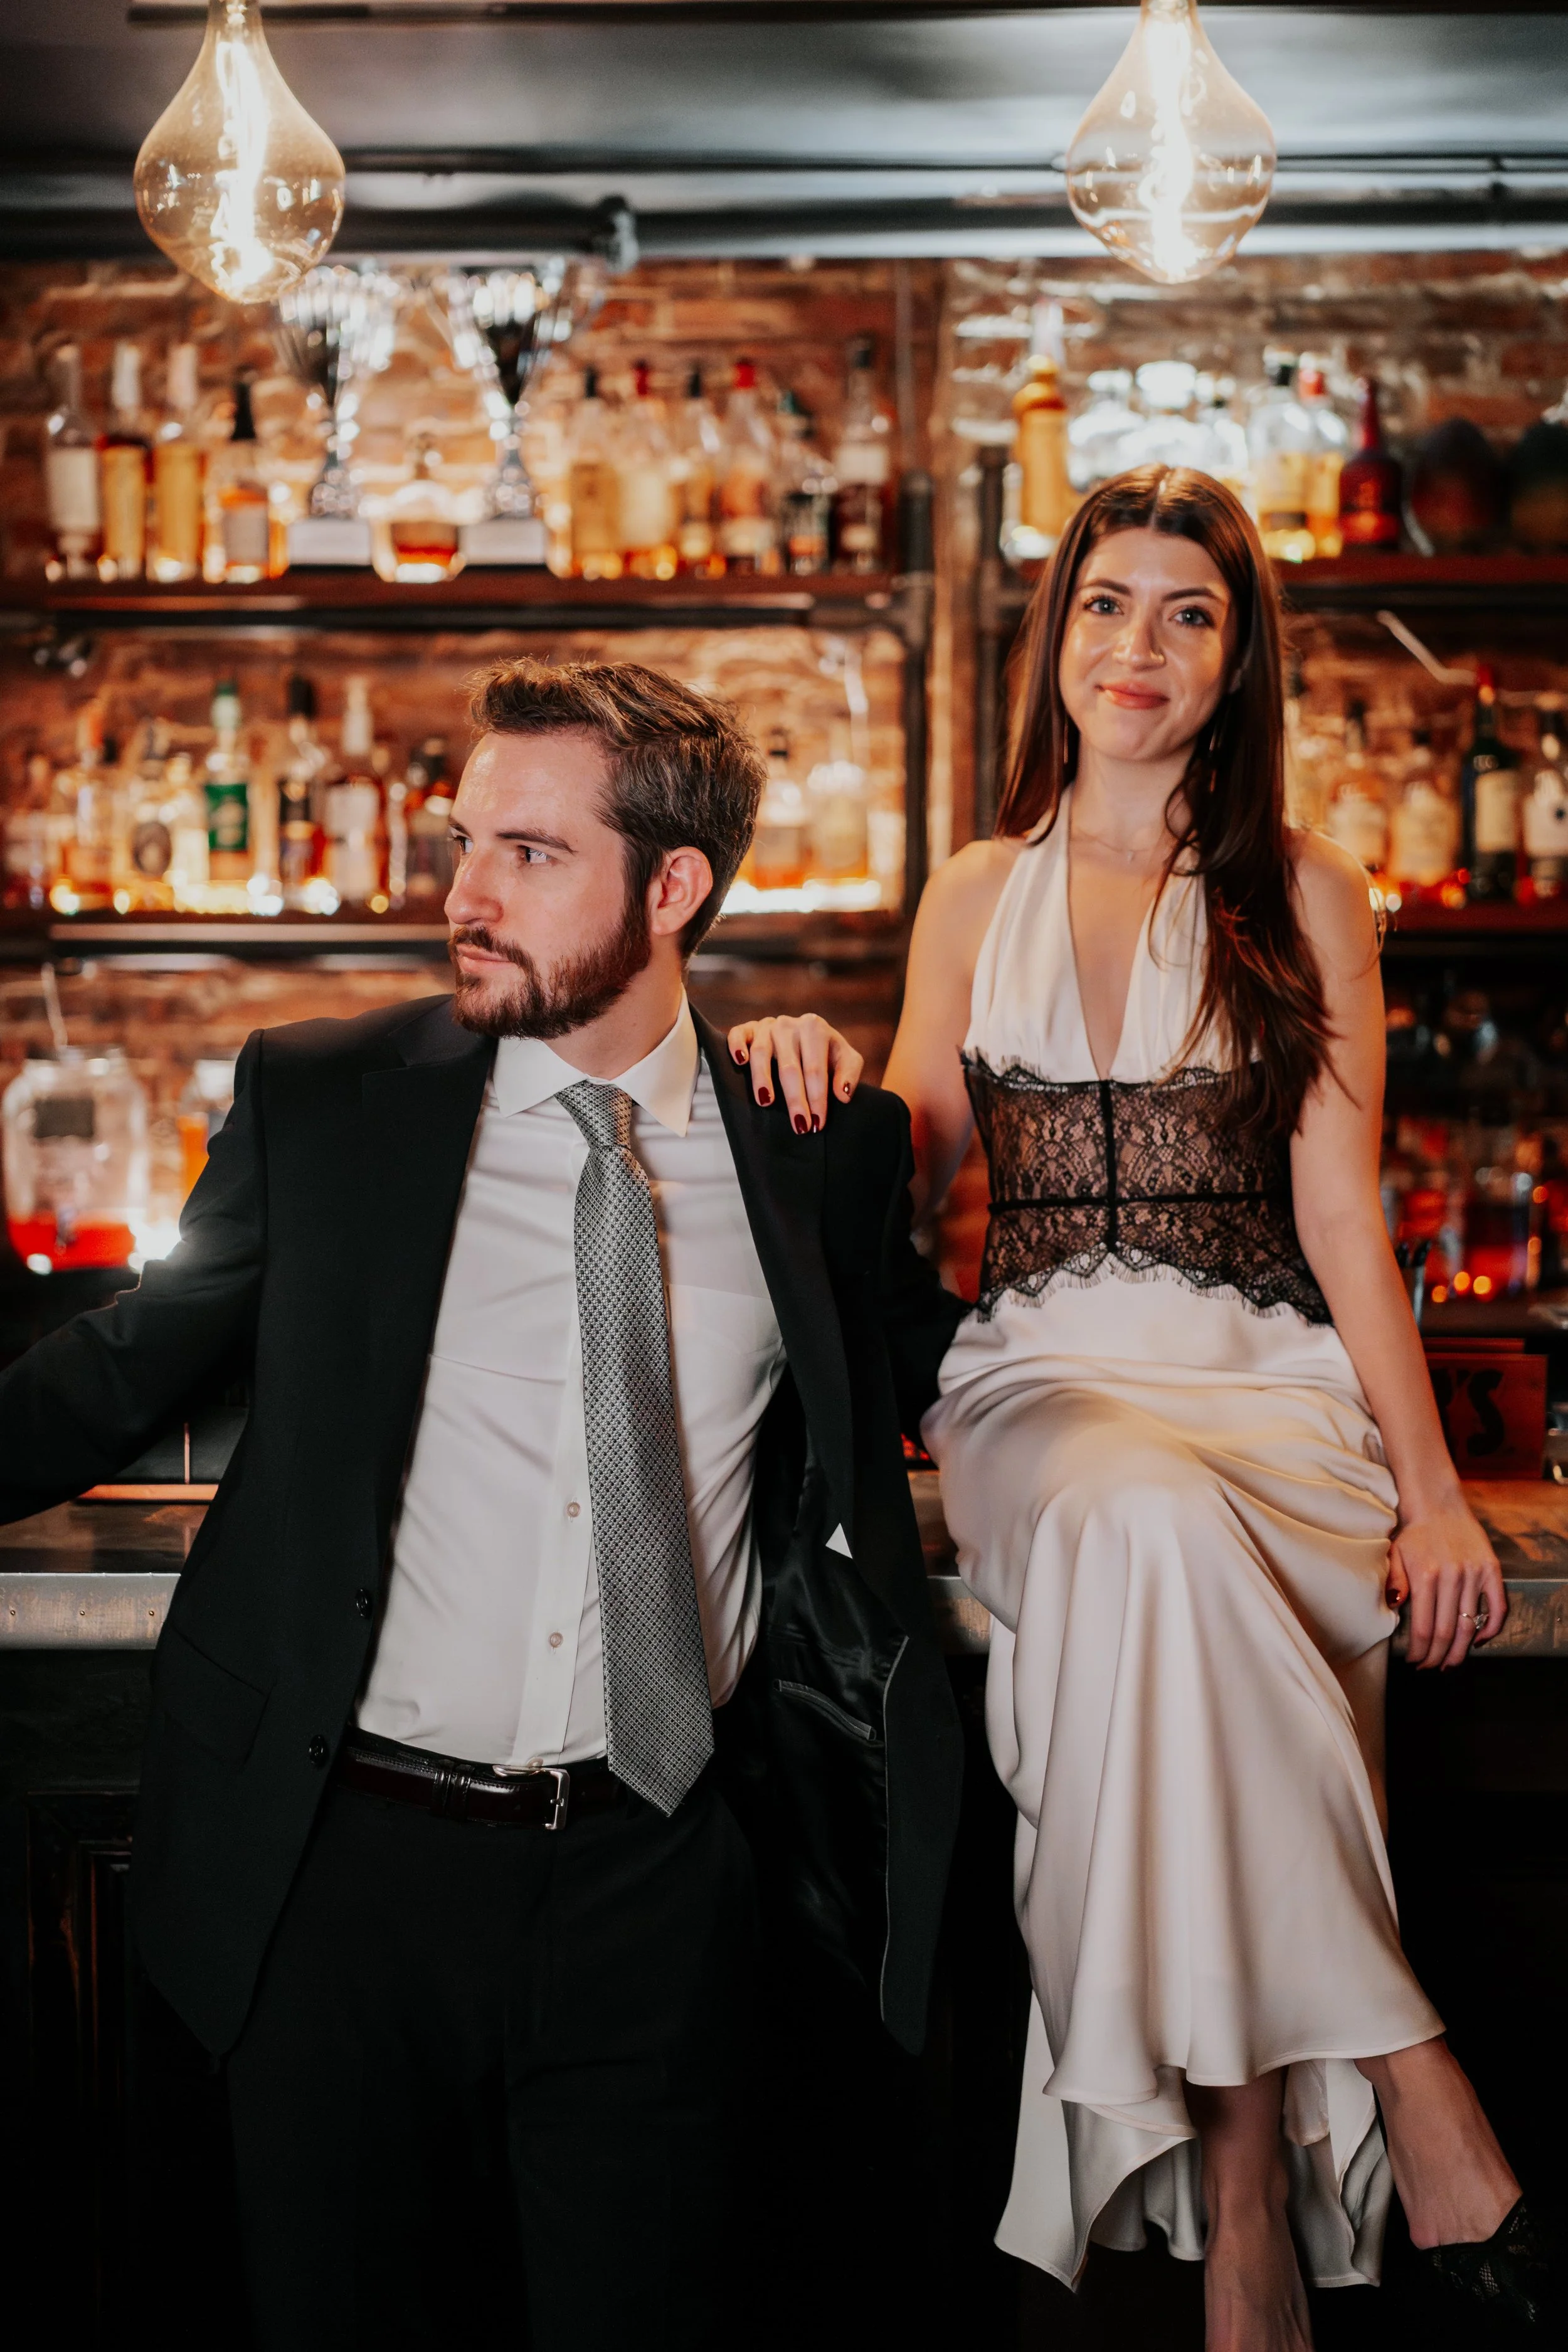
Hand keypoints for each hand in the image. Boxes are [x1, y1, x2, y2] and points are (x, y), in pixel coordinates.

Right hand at [727, 1015, 863, 1132]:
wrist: (805, 1034)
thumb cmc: (826, 1052)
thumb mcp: (846, 1058)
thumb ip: (849, 1073)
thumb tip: (842, 1095)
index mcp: (815, 1028)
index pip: (815, 1069)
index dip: (817, 1098)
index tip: (817, 1123)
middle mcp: (789, 1025)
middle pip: (790, 1067)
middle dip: (795, 1099)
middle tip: (799, 1125)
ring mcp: (767, 1026)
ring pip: (762, 1054)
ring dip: (762, 1079)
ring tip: (766, 1103)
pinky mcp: (748, 1028)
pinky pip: (738, 1034)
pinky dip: (737, 1046)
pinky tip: (740, 1062)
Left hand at [1388, 1498, 1506, 1669]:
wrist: (1438, 1505)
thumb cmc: (1413, 1533)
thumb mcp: (1394, 1555)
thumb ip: (1394, 1582)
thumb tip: (1394, 1606)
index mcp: (1425, 1577)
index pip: (1423, 1628)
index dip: (1420, 1651)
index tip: (1415, 1662)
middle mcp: (1451, 1578)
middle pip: (1446, 1632)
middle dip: (1437, 1657)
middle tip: (1431, 1667)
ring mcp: (1473, 1574)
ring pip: (1470, 1625)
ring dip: (1460, 1650)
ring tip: (1450, 1663)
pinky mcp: (1491, 1570)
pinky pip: (1497, 1607)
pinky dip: (1491, 1628)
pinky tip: (1480, 1641)